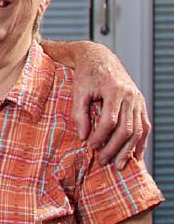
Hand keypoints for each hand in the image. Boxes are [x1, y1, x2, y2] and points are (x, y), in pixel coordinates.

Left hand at [70, 42, 150, 166]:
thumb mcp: (78, 91)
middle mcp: (131, 95)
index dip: (100, 135)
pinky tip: (136, 157)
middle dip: (114, 147)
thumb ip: (79, 113)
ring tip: (118, 164)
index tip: (90, 146)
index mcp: (114, 89)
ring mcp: (138, 100)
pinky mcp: (141, 104)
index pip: (110, 120)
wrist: (100, 59)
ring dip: (128, 150)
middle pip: (127, 128)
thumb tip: (83, 137)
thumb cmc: (86, 75)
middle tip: (102, 160)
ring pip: (138, 130)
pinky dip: (141, 143)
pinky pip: (145, 127)